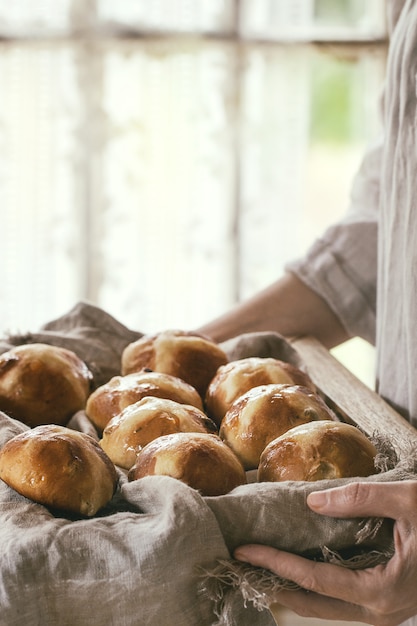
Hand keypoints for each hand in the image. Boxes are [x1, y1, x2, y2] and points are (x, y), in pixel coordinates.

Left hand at [234, 480, 416, 624]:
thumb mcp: (410, 500)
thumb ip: (360, 498)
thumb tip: (313, 501)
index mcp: (383, 591)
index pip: (313, 580)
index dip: (275, 564)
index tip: (244, 551)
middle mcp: (382, 610)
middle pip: (313, 605)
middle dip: (275, 585)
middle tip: (241, 566)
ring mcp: (387, 610)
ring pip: (328, 607)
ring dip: (293, 588)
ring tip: (262, 567)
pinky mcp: (390, 600)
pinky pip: (343, 599)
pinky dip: (316, 586)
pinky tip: (301, 567)